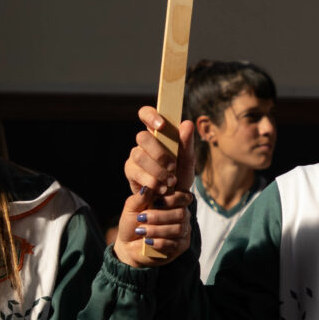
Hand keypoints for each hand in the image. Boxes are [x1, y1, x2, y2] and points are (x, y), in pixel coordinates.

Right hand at [114, 109, 195, 269]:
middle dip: (158, 153)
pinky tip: (159, 189)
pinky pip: (134, 172)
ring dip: (155, 170)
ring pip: (137, 155)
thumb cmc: (180, 179)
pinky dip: (148, 181)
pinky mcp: (130, 172)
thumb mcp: (187, 163)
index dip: (150, 116)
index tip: (162, 125)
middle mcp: (144, 143)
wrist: (171, 205)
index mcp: (159, 134)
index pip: (146, 114)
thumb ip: (187, 144)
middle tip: (172, 167)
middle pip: (141, 137)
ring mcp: (135, 157)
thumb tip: (187, 124)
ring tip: (169, 183)